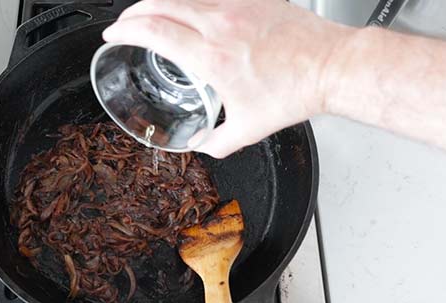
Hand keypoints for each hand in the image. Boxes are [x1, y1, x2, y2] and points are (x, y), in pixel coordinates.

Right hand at [103, 0, 352, 157]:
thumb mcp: (250, 128)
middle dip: (132, 12)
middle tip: (123, 23)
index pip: (154, 30)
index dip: (126, 29)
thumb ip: (217, 143)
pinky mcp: (252, 0)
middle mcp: (220, 24)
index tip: (113, 34)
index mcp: (212, 56)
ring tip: (149, 15)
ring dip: (158, 3)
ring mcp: (236, 7)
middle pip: (160, 4)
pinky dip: (188, 3)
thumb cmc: (295, 91)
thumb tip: (201, 146)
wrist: (332, 66)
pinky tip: (188, 12)